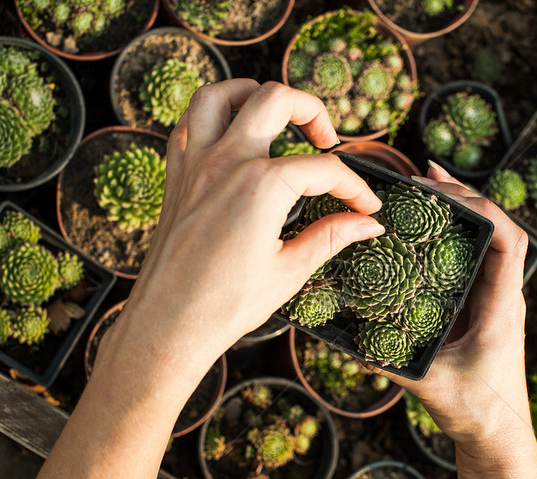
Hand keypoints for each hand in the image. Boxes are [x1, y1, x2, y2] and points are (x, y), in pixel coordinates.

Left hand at [103, 80, 384, 392]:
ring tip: (278, 119)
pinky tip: (233, 136)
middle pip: (275, 99)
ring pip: (221, 95)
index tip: (368, 209)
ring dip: (254, 95)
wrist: (168, 325)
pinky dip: (213, 117)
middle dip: (312, 110)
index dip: (354, 187)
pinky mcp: (176, 177)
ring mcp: (195, 164)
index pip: (323, 169)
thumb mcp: (290, 271)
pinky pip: (188, 123)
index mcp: (261, 186)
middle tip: (328, 141)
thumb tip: (368, 224)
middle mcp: (227, 162)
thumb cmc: (225, 304)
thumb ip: (331, 236)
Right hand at [387, 163, 534, 472]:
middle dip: (463, 197)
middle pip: (496, 228)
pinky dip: (453, 234)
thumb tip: (350, 341)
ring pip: (487, 239)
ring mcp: (493, 298)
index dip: (480, 208)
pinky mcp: (479, 305)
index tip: (441, 193)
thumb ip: (394, 364)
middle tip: (424, 177)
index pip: (507, 241)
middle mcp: (502, 295)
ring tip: (426, 185)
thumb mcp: (432, 385)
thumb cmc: (476, 412)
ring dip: (460, 210)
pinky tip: (427, 226)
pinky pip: (472, 258)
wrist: (498, 435)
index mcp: (501, 307)